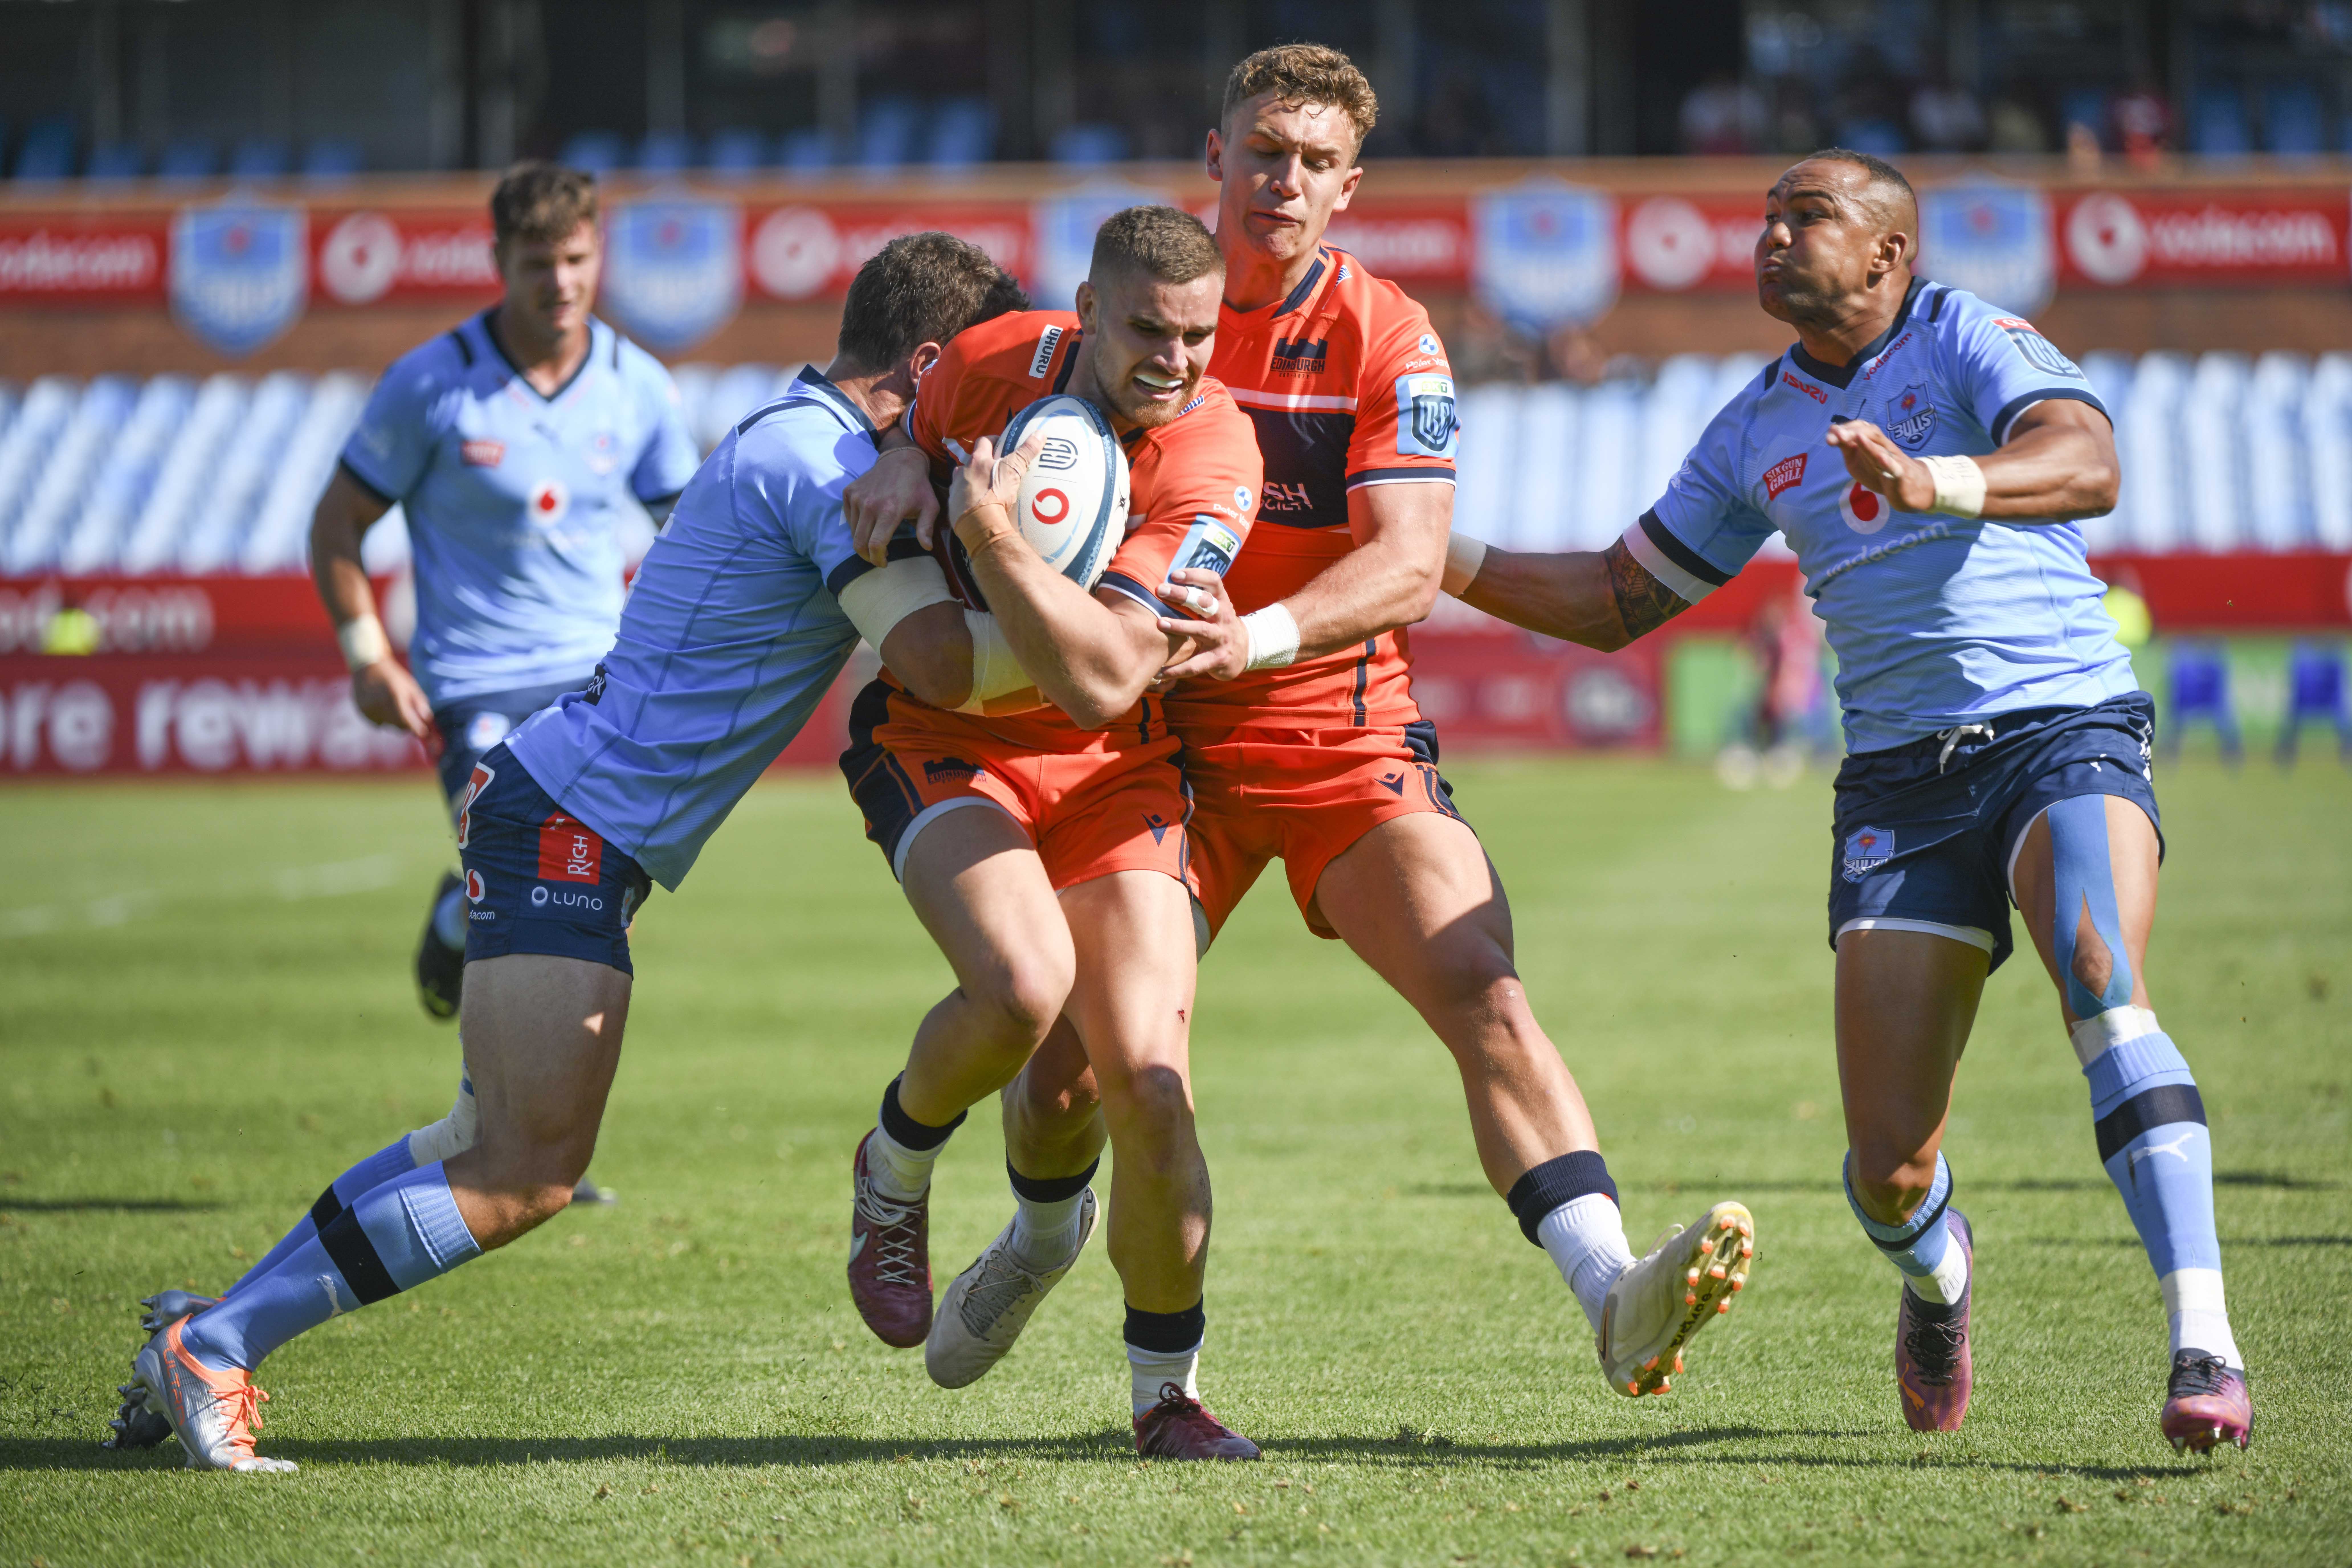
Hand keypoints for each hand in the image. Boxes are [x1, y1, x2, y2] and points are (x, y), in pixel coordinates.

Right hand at [351, 658, 433, 738]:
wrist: (367, 666)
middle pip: (399, 726)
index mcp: (394, 695)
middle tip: (409, 712)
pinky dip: (383, 718)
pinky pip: (378, 723)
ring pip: (389, 725)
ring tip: (392, 703)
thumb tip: (427, 720)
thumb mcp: (411, 686)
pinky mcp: (363, 712)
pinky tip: (382, 705)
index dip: (417, 729)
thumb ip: (420, 703)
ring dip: (395, 720)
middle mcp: (380, 704)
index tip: (423, 733)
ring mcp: (370, 709)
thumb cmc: (394, 676)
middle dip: (407, 724)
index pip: (407, 721)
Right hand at [843, 445, 938, 566]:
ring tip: (875, 539)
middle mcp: (870, 504)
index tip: (884, 563)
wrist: (901, 459)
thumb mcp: (930, 507)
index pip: (875, 545)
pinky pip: (848, 517)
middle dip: (867, 556)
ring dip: (862, 540)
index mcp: (890, 510)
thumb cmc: (918, 486)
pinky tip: (869, 523)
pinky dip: (856, 526)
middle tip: (877, 557)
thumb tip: (927, 547)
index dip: (877, 559)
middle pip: (859, 543)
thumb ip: (926, 528)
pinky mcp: (849, 492)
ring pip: (853, 532)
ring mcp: (857, 497)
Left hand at [946, 432, 1045, 551]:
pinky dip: (966, 499)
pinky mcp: (953, 505)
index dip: (992, 441)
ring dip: (971, 481)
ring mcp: (955, 488)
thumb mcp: (1014, 470)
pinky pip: (959, 498)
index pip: (983, 441)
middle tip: (994, 471)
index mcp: (977, 460)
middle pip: (971, 461)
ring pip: (962, 479)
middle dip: (981, 464)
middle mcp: (962, 471)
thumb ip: (1026, 452)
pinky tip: (976, 506)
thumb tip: (1040, 433)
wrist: (979, 523)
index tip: (1000, 445)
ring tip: (984, 489)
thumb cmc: (995, 494)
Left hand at [1152, 568, 1246, 682]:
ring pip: (1201, 629)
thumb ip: (1196, 596)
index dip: (1195, 575)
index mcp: (1221, 600)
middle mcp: (1224, 616)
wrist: (1244, 652)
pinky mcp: (1218, 659)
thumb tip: (1166, 583)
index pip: (1213, 581)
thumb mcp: (1214, 607)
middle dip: (1182, 594)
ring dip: (1180, 626)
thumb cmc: (1219, 624)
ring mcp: (1222, 638)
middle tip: (1160, 590)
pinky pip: (1196, 664)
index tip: (1174, 574)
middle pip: (1204, 601)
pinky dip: (1178, 669)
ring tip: (1160, 623)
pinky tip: (1160, 672)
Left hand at [1825, 419, 1934, 511]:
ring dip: (1869, 443)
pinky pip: (1895, 467)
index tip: (1829, 436)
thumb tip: (1832, 434)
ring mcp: (1893, 459)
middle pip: (1871, 433)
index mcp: (1872, 443)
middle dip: (1854, 431)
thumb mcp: (1857, 461)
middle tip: (1837, 434)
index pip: (1861, 428)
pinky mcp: (1899, 474)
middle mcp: (1883, 447)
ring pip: (1882, 448)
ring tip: (1858, 436)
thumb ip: (1846, 448)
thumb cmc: (1879, 472)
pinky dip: (1888, 462)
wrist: (1906, 489)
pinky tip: (1882, 457)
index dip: (1845, 429)